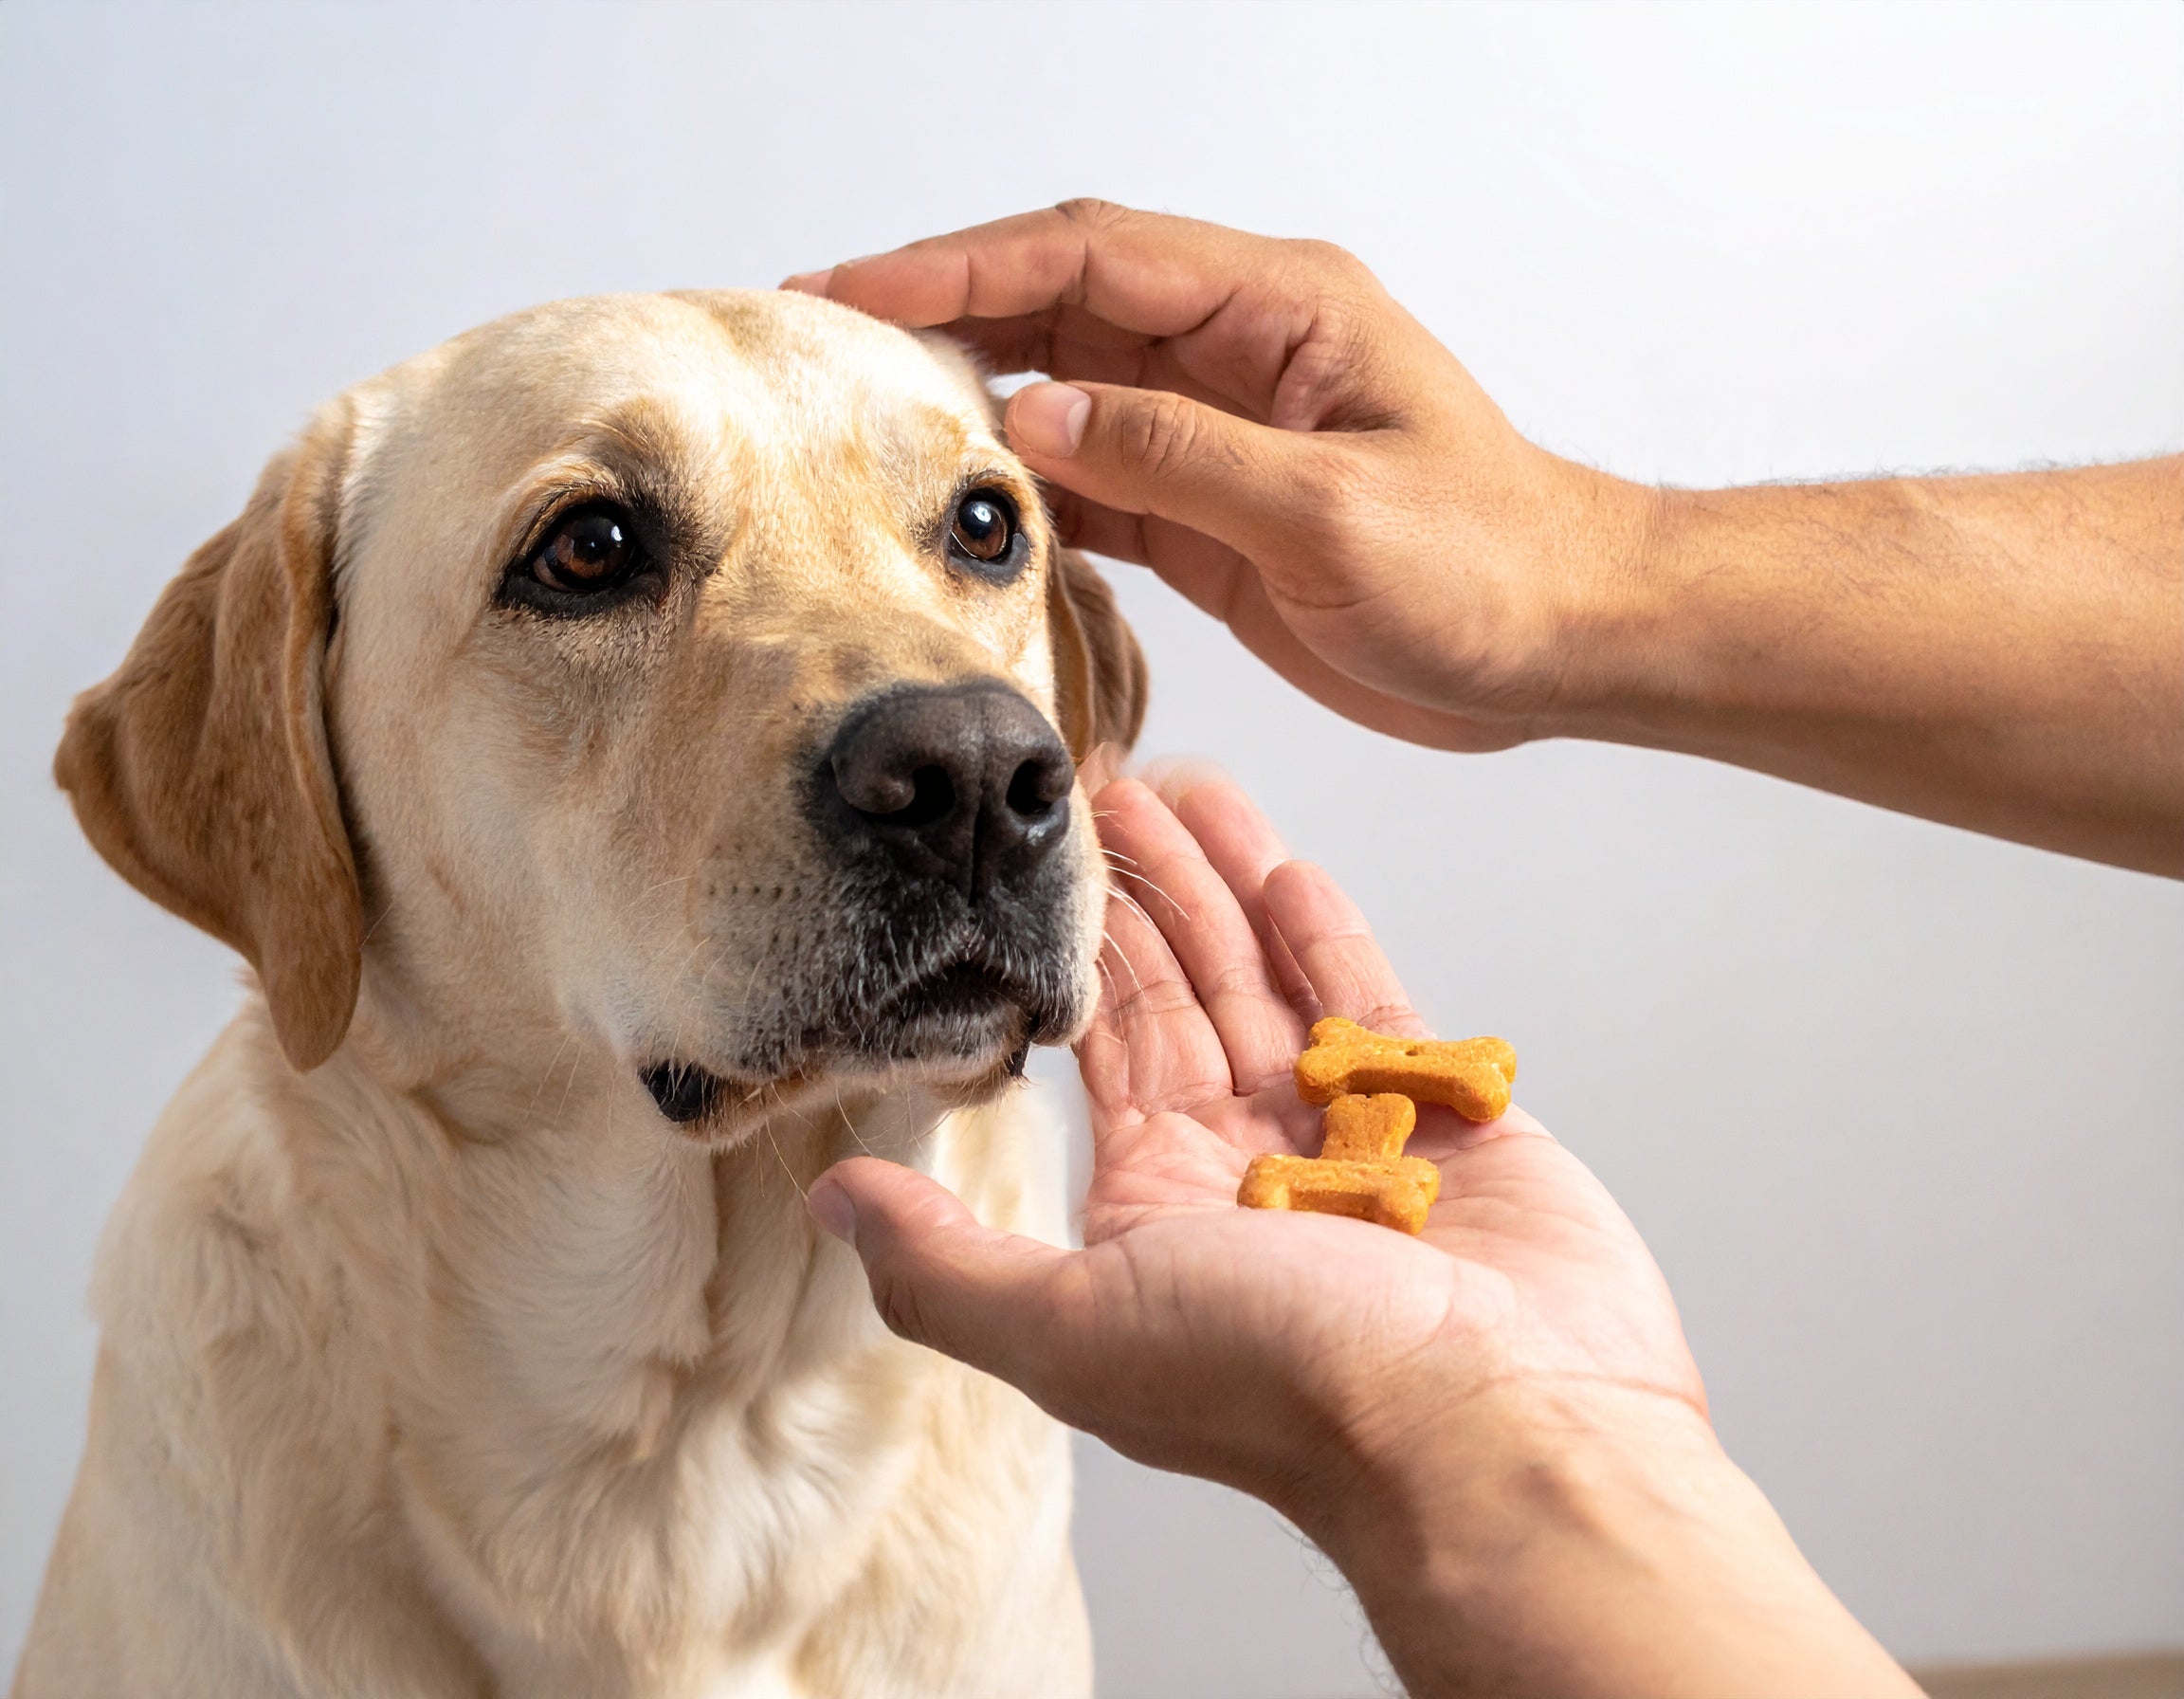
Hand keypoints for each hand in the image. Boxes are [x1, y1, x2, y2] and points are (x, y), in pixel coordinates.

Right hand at [787, 202, 1651, 750]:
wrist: (1562, 644)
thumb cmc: (1492, 568)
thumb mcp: (1334, 513)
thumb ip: (1181, 458)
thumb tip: (1037, 413)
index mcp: (1278, 310)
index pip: (1091, 254)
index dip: (964, 265)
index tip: (857, 290)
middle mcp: (1237, 351)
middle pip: (1059, 305)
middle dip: (941, 315)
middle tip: (824, 344)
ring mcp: (1219, 429)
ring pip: (1066, 388)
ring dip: (971, 403)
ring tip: (861, 424)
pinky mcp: (1212, 511)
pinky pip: (1096, 480)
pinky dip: (1027, 492)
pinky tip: (961, 511)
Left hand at [809, 767, 1702, 1520]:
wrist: (1499, 1427)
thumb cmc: (1289, 1387)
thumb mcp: (1075, 1328)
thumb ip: (946, 1262)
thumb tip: (829, 1201)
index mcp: (1154, 1209)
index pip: (1098, 1043)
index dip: (1070, 948)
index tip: (1042, 856)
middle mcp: (1244, 1167)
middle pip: (1181, 995)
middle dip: (1145, 891)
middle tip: (1109, 784)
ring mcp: (1349, 1136)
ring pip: (1272, 982)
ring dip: (1227, 887)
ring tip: (1191, 788)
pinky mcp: (1447, 1117)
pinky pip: (1374, 1005)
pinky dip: (1327, 937)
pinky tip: (1286, 867)